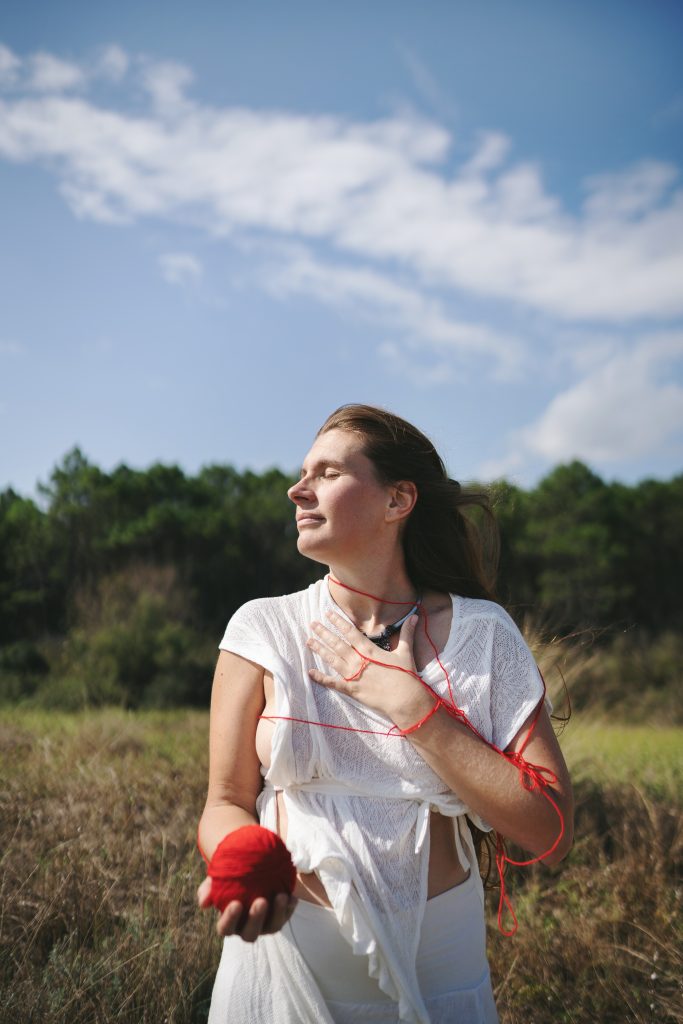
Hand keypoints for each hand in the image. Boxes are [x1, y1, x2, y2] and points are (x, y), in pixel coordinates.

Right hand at [197, 877, 297, 941]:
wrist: (252, 866)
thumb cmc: (231, 874)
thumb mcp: (219, 877)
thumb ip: (209, 888)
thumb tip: (203, 903)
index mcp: (230, 922)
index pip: (226, 928)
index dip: (230, 920)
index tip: (236, 903)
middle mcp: (247, 927)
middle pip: (250, 934)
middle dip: (256, 919)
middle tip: (261, 901)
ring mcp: (265, 925)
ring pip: (272, 928)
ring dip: (277, 914)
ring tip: (281, 896)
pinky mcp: (281, 917)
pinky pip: (286, 916)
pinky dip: (289, 908)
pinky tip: (292, 896)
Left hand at [306, 610, 434, 727]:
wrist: (404, 699)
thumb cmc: (405, 675)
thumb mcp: (405, 652)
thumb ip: (406, 634)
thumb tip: (414, 617)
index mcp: (369, 649)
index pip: (349, 632)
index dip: (338, 621)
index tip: (328, 613)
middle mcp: (357, 660)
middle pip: (337, 643)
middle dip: (324, 632)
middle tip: (312, 624)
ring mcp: (352, 675)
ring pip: (332, 659)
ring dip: (320, 649)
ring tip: (309, 641)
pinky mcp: (351, 690)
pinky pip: (333, 683)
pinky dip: (321, 678)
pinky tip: (310, 672)